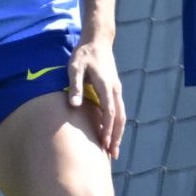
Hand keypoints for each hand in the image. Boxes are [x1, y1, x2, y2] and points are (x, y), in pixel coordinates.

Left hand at [65, 38, 126, 158]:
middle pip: (120, 117)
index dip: (107, 128)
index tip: (103, 143)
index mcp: (105, 85)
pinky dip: (117, 125)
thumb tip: (74, 105)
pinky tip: (111, 134)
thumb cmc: (84, 54)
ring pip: (122, 115)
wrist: (98, 41)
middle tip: (113, 154)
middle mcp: (114, 89)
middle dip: (116, 136)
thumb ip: (75, 86)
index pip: (109, 111)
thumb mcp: (74, 67)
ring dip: (118, 133)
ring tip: (114, 150)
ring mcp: (116, 89)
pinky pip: (119, 110)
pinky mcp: (114, 89)